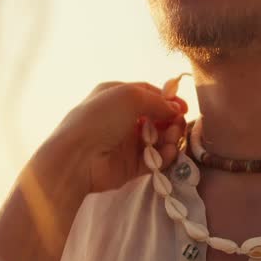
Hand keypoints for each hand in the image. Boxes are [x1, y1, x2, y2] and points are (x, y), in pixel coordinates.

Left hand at [41, 81, 186, 195]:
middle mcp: (123, 118)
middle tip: (177, 126)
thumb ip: (157, 101)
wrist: (77, 157)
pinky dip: (165, 156)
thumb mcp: (129, 96)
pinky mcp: (131, 166)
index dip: (168, 100)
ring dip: (171, 138)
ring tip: (173, 139)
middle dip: (171, 121)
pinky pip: (155, 159)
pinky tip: (168, 153)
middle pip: (158, 118)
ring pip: (159, 139)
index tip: (183, 108)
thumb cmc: (99, 118)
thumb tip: (175, 108)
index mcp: (117, 96)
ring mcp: (127, 143)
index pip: (149, 95)